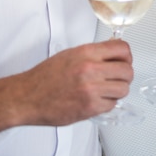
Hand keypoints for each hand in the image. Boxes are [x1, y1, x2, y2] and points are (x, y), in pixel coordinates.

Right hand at [13, 39, 133, 125]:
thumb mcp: (70, 55)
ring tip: (107, 90)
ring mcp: (91, 89)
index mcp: (86, 53)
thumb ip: (92, 53)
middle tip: (117, 77)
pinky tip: (97, 99)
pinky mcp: (90, 107)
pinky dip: (108, 103)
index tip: (123, 60)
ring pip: (123, 88)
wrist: (28, 97)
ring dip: (118, 90)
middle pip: (127, 70)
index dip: (126, 55)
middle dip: (125, 74)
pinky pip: (112, 104)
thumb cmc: (45, 76)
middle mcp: (90, 69)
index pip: (121, 48)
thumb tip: (112, 54)